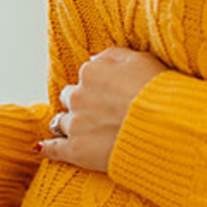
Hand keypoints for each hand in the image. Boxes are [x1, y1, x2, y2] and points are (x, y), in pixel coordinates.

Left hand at [39, 47, 165, 172]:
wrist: (164, 128)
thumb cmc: (157, 93)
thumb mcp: (140, 60)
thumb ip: (112, 55)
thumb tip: (93, 58)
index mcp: (91, 73)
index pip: (85, 77)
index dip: (97, 87)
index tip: (109, 96)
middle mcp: (77, 97)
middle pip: (69, 98)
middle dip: (80, 105)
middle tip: (99, 114)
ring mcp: (75, 125)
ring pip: (60, 122)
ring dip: (69, 125)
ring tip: (83, 133)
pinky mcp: (76, 151)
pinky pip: (53, 149)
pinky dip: (48, 149)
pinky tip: (42, 148)